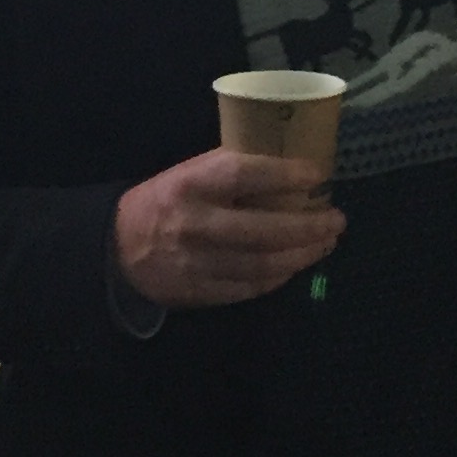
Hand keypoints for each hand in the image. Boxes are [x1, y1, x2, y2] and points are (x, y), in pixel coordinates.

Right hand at [113, 148, 343, 308]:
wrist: (119, 249)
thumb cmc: (164, 201)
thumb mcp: (188, 172)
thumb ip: (229, 169)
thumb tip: (285, 163)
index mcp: (191, 184)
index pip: (244, 175)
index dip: (285, 174)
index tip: (318, 174)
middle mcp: (195, 225)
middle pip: (263, 230)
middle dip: (308, 227)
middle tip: (336, 220)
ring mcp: (198, 264)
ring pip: (262, 264)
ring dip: (301, 255)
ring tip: (326, 243)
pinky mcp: (200, 293)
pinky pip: (250, 287)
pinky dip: (278, 276)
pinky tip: (295, 265)